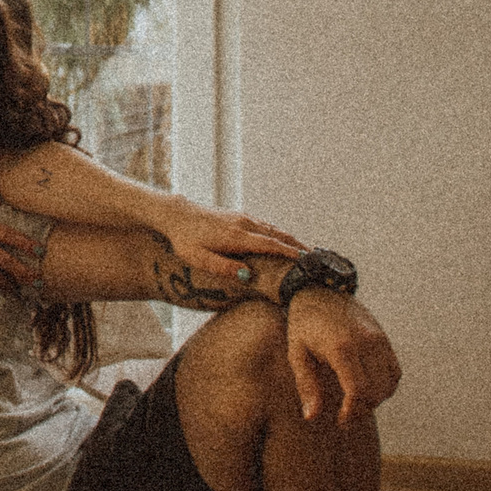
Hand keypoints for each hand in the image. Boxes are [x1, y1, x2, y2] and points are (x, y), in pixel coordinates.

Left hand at [157, 196, 302, 295]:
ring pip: (272, 228)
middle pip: (277, 235)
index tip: (306, 261)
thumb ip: (223, 267)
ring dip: (289, 238)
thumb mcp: (199, 258)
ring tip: (305, 251)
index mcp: (237, 236)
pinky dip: (278, 233)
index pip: (270, 245)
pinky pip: (265, 225)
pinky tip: (282, 239)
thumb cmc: (184, 240)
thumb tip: (247, 276)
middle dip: (297, 246)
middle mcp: (243, 224)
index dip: (289, 253)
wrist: (175, 215)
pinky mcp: (238, 216)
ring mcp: (242, 218)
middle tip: (315, 258)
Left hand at [285, 289, 399, 423]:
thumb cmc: (303, 324)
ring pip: (389, 383)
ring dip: (375, 399)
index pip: (358, 391)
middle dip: (362, 410)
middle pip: (376, 391)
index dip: (352, 412)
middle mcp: (365, 343)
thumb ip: (306, 385)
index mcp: (341, 348)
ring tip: (356, 402)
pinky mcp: (384, 338)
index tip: (341, 420)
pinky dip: (386, 385)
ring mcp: (378, 339)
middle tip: (346, 416)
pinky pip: (394, 370)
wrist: (319, 290)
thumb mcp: (297, 353)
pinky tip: (369, 389)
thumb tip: (311, 417)